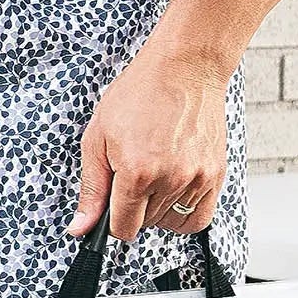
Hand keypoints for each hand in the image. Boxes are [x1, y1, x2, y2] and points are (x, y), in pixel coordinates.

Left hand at [66, 43, 227, 244]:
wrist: (183, 68)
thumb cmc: (140, 93)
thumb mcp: (98, 137)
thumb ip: (91, 188)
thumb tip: (81, 227)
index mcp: (137, 172)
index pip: (122, 228)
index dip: (111, 221)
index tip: (111, 207)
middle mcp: (171, 180)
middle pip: (147, 225)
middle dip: (134, 208)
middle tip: (131, 176)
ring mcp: (197, 179)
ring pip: (173, 223)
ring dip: (159, 209)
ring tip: (153, 176)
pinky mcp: (216, 175)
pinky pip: (201, 218)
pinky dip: (185, 213)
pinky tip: (173, 190)